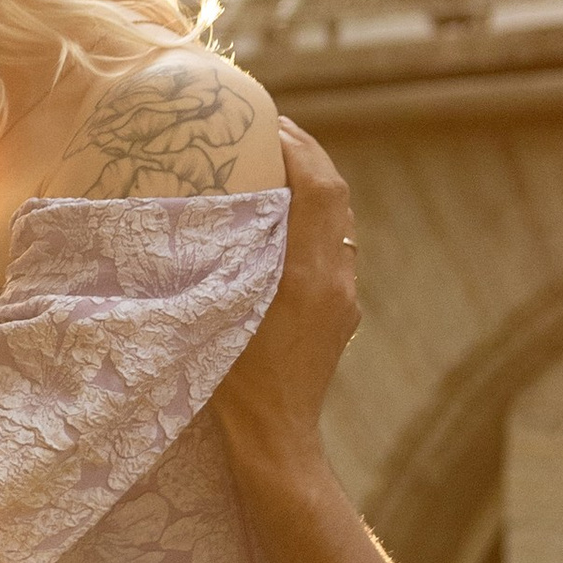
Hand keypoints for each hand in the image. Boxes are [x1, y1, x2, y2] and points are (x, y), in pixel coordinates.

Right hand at [216, 120, 359, 467]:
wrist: (276, 439)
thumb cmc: (234, 381)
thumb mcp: (222, 310)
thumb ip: (231, 256)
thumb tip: (220, 204)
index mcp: (310, 274)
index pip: (320, 189)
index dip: (300, 149)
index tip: (270, 122)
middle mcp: (336, 279)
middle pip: (337, 197)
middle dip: (309, 156)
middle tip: (272, 130)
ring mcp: (343, 297)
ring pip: (338, 222)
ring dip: (313, 186)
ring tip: (275, 165)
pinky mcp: (340, 313)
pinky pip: (333, 248)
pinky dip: (313, 219)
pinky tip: (280, 221)